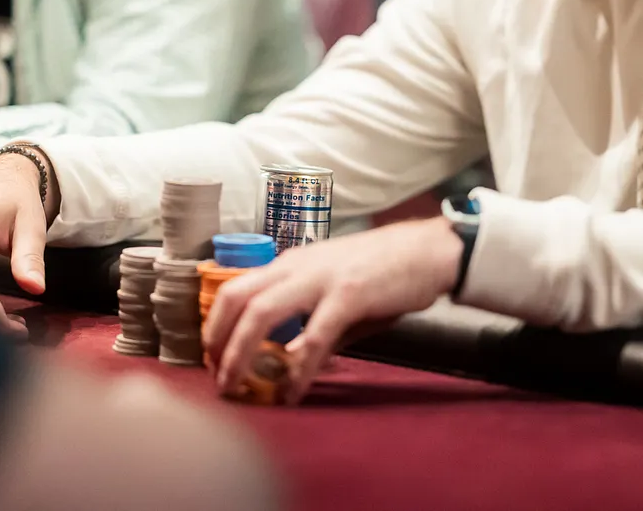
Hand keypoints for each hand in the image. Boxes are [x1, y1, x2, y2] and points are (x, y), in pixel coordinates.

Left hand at [203, 217, 462, 403]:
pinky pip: (313, 337)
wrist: (429, 250)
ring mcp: (321, 278)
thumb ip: (311, 322)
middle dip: (218, 340)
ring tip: (237, 386)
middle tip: (216, 376)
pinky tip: (294, 392)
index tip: (213, 356)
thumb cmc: (385, 270)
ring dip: (242, 352)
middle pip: (237, 298)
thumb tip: (291, 360)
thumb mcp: (337, 292)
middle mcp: (298, 266)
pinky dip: (299, 369)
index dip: (216, 324)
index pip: (237, 288)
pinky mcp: (349, 295)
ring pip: (262, 312)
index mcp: (292, 263)